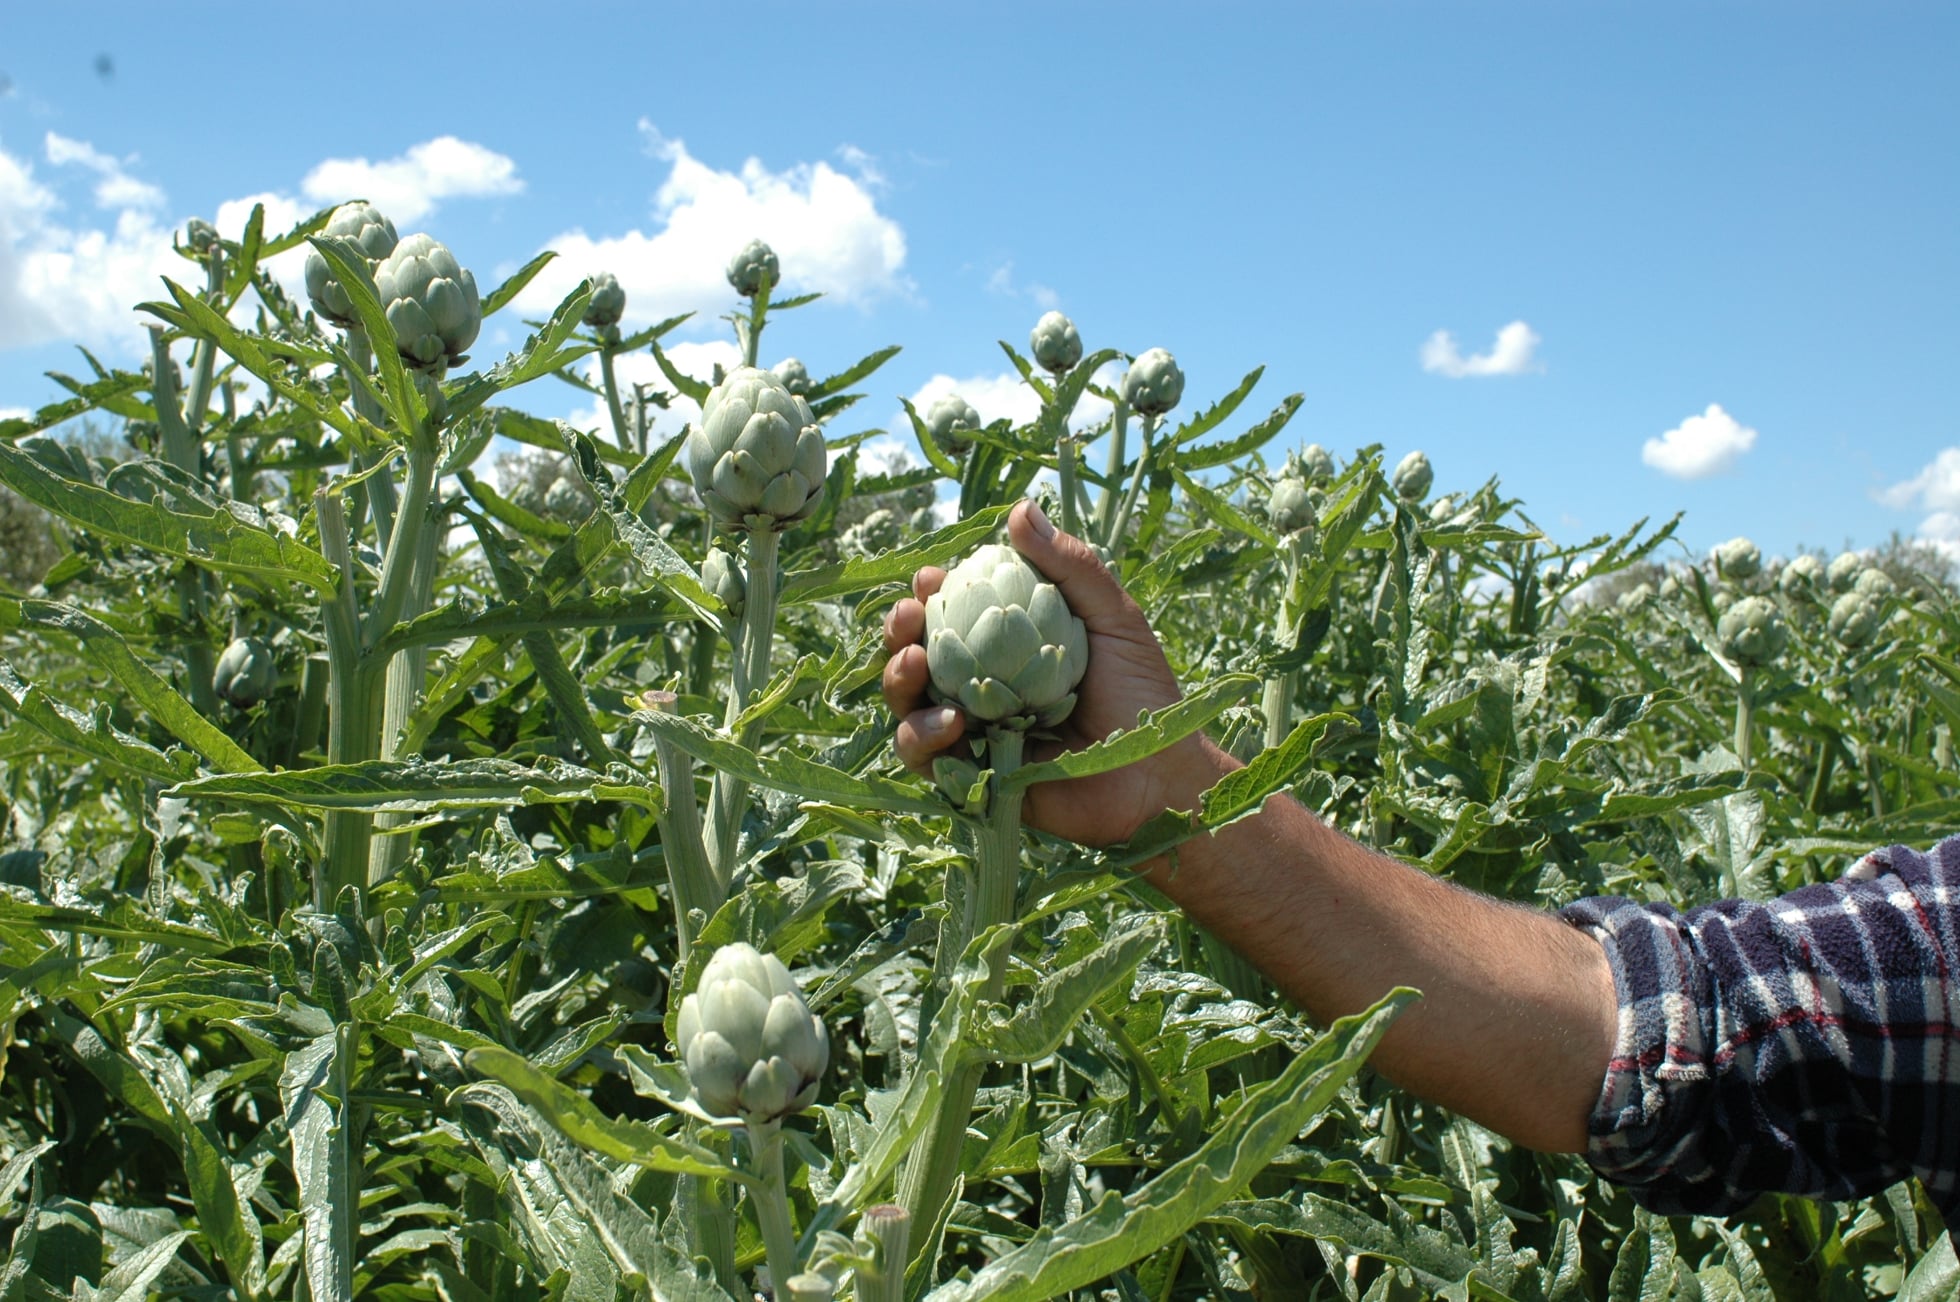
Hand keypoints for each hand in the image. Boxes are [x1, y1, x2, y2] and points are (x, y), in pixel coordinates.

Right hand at [881, 500, 1226, 845]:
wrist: (1158, 776)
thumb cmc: (1143, 693)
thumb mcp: (1112, 618)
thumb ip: (1069, 566)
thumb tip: (1019, 509)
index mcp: (1008, 645)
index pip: (952, 613)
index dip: (930, 593)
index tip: (930, 578)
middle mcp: (982, 685)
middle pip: (916, 654)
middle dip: (898, 632)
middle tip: (909, 619)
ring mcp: (973, 732)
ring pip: (907, 704)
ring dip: (897, 681)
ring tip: (913, 664)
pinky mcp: (970, 778)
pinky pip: (924, 758)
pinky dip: (923, 737)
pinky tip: (951, 723)